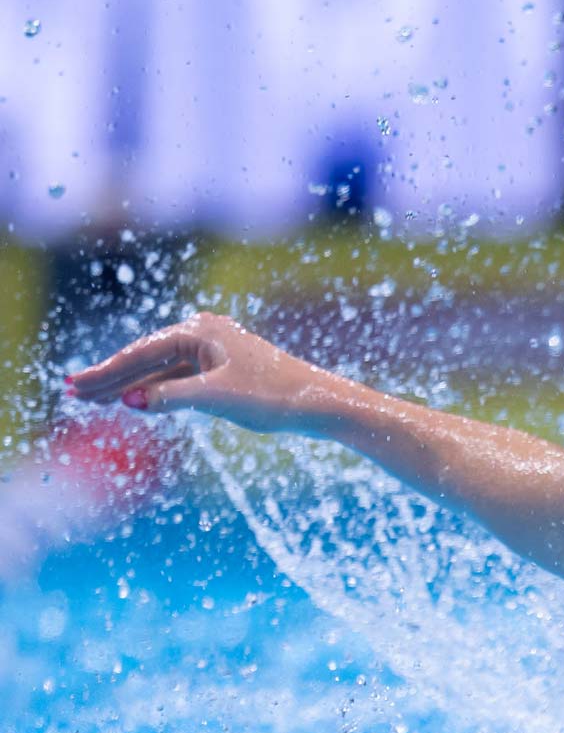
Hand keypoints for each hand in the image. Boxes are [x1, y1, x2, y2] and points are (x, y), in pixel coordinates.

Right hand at [64, 313, 339, 436]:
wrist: (318, 402)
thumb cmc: (273, 396)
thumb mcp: (217, 399)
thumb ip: (171, 398)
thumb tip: (130, 401)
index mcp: (199, 330)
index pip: (141, 353)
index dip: (106, 372)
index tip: (75, 385)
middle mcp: (203, 332)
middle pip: (146, 357)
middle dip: (110, 377)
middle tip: (74, 393)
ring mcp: (213, 349)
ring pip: (161, 368)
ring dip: (130, 384)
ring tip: (94, 399)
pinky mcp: (223, 367)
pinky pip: (180, 377)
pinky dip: (157, 389)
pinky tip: (135, 400)